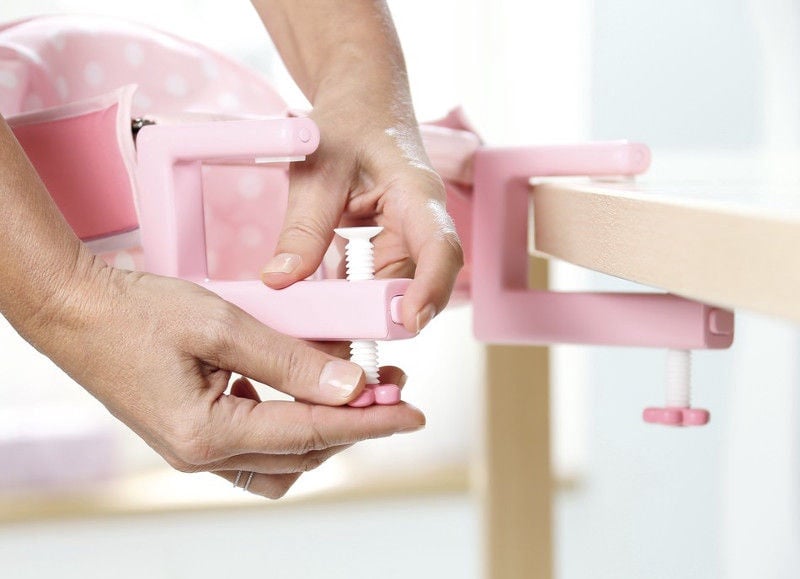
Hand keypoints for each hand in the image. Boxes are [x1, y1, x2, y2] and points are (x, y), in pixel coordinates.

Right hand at [32, 264, 424, 497]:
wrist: (75, 312)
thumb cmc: (139, 312)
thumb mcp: (223, 326)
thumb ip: (290, 359)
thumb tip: (350, 384)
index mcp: (208, 434)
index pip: (312, 433)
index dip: (370, 422)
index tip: (413, 413)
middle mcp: (203, 456)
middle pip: (303, 454)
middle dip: (353, 423)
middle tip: (389, 386)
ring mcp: (196, 451)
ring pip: (282, 461)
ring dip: (322, 430)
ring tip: (353, 388)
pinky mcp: (194, 436)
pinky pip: (256, 447)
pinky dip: (289, 426)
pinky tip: (300, 391)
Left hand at [261, 99, 463, 333]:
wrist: (363, 102)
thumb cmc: (347, 123)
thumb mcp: (316, 172)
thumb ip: (302, 228)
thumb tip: (279, 281)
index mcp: (418, 194)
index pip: (440, 248)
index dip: (431, 290)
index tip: (408, 322)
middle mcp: (424, 222)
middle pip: (418, 282)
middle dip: (384, 316)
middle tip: (336, 340)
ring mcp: (411, 238)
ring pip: (396, 289)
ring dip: (364, 311)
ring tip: (322, 327)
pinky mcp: (394, 247)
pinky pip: (379, 283)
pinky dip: (354, 298)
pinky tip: (324, 307)